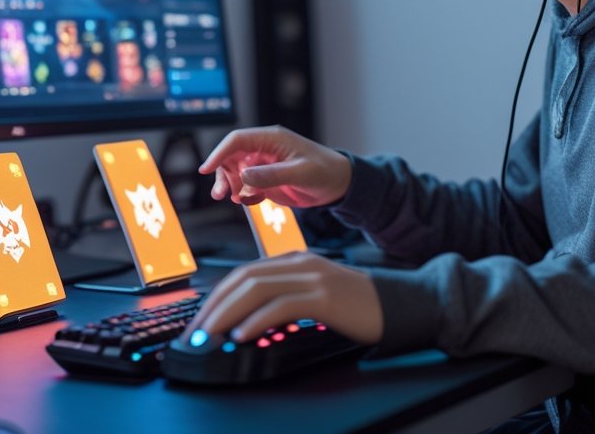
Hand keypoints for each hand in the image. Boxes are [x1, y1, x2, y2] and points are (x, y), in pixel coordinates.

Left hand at [187, 252, 382, 344]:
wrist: (398, 303)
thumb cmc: (355, 305)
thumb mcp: (314, 295)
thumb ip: (284, 299)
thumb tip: (246, 322)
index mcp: (295, 259)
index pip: (244, 273)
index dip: (217, 296)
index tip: (200, 320)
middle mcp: (300, 263)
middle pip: (244, 278)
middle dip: (214, 305)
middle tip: (196, 332)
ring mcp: (313, 276)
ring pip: (257, 288)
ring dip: (227, 313)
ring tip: (210, 335)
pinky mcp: (325, 296)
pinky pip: (282, 305)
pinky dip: (257, 319)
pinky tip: (242, 334)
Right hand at [199, 125, 352, 207]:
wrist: (339, 185)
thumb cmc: (325, 172)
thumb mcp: (301, 173)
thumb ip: (272, 175)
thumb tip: (243, 176)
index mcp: (272, 139)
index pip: (237, 140)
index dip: (219, 153)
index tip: (206, 169)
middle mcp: (264, 150)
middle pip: (231, 157)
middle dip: (222, 174)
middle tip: (220, 194)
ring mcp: (264, 166)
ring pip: (235, 173)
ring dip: (230, 186)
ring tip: (235, 199)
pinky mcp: (267, 180)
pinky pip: (246, 186)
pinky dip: (243, 195)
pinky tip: (252, 201)